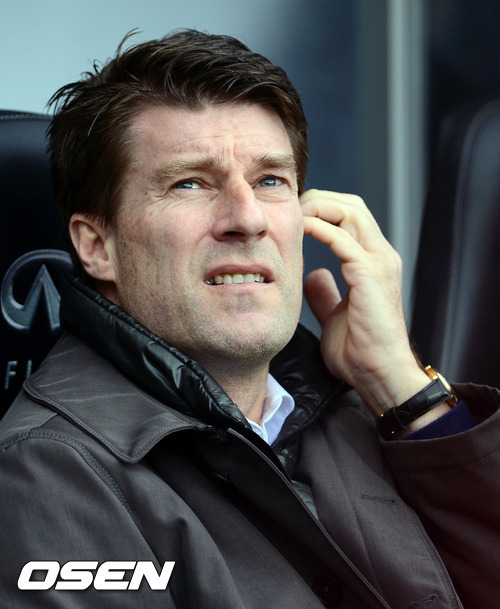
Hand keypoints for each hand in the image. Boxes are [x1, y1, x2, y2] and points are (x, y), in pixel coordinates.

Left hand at [301, 189, 430, 417]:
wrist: (378, 375)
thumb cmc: (360, 350)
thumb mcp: (334, 314)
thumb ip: (324, 292)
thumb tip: (313, 274)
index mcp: (374, 262)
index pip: (350, 217)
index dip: (322, 209)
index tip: (293, 217)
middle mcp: (381, 256)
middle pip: (352, 205)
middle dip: (319, 199)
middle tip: (289, 208)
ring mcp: (379, 263)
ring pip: (350, 212)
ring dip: (318, 207)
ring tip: (292, 214)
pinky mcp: (370, 275)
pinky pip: (343, 239)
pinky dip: (319, 228)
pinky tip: (300, 229)